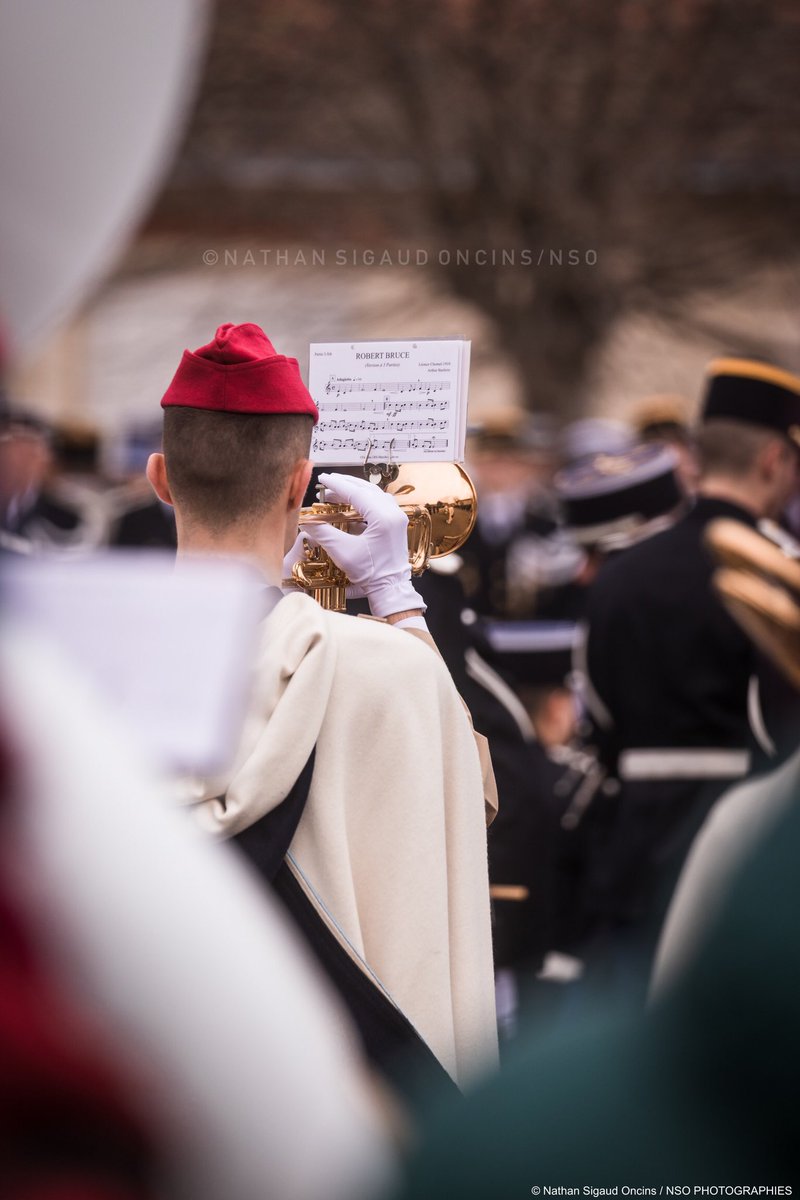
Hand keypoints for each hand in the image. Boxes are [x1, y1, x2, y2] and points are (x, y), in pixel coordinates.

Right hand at [301, 473, 425, 617]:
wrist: (390, 588)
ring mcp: (397, 518)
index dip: (337, 485)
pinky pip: (379, 503)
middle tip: (327, 483)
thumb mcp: (342, 551)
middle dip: (346, 484)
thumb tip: (307, 521)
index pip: (356, 493)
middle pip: (367, 489)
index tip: (322, 479)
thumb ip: (323, 533)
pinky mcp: (396, 524)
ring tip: (336, 493)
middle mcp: (393, 513)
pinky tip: (351, 504)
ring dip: (355, 491)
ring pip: (374, 494)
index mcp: (383, 517)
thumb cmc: (370, 573)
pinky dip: (364, 500)